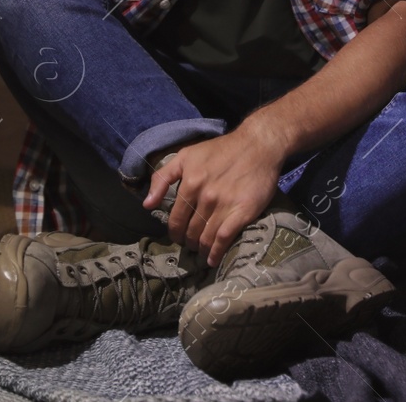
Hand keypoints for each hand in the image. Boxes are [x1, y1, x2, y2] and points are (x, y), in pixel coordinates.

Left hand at [143, 124, 285, 266]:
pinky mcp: (242, 212)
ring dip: (201, 249)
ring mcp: (224, 205)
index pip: (175, 218)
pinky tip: (213, 260)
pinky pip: (224, 239)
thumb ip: (162, 177)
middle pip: (190, 231)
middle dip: (187, 242)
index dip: (174, 232)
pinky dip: (216, 253)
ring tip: (201, 252)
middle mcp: (205, 196)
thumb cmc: (220, 150)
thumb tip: (147, 205)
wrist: (258, 145)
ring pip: (205, 238)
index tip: (177, 236)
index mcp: (190, 182)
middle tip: (190, 244)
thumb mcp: (186, 155)